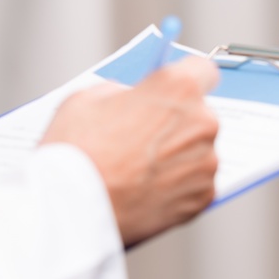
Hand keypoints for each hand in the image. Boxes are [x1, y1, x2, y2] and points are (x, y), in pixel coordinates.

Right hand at [41, 56, 220, 246]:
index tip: (175, 91)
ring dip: (177, 158)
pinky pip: (196, 184)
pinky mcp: (203, 196)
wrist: (73, 208)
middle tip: (141, 140)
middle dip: (175, 124)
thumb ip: (123, 92)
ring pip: (198, 152)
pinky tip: (147, 191)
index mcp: (178, 89)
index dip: (185, 80)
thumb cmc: (76, 152)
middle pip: (199, 115)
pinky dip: (178, 188)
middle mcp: (202, 122)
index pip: (202, 70)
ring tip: (139, 171)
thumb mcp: (87, 98)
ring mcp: (206, 162)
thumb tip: (133, 100)